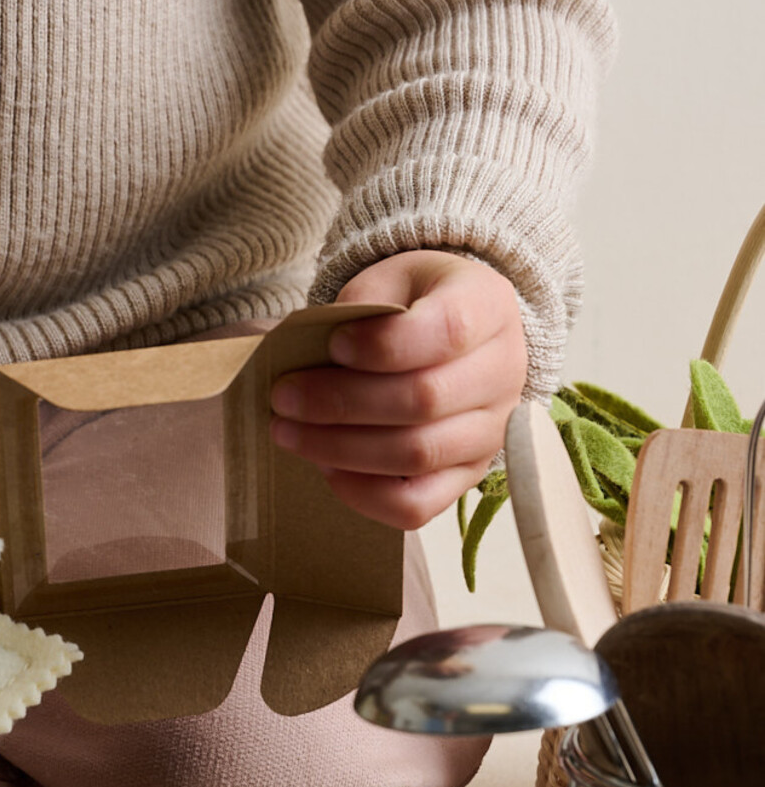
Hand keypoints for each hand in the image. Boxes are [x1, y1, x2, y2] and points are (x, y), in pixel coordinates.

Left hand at [269, 250, 527, 528]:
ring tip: (289, 432)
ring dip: (340, 449)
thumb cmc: (412, 304)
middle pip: (423, 400)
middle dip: (339, 403)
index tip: (333, 345)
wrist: (455, 332)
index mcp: (487, 308)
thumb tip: (310, 357)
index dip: (381, 345)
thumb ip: (358, 309)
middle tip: (283, 397)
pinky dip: (364, 494)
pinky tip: (326, 469)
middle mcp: (502, 372)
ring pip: (417, 455)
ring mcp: (490, 431)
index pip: (446, 332)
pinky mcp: (466, 475)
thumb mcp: (388, 281)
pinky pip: (418, 505)